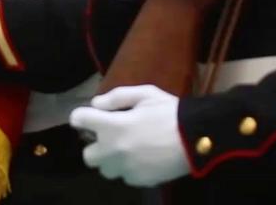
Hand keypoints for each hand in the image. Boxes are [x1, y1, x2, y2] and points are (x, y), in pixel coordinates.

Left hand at [69, 85, 188, 186]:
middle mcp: (113, 150)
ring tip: (129, 149)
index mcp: (111, 126)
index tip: (87, 117)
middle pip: (88, 156)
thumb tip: (96, 105)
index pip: (79, 119)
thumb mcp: (145, 94)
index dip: (82, 116)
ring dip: (112, 160)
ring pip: (106, 169)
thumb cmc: (170, 112)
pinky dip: (130, 168)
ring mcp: (125, 168)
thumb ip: (117, 97)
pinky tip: (144, 158)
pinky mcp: (139, 181)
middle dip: (96, 146)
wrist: (196, 138)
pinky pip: (126, 176)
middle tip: (111, 137)